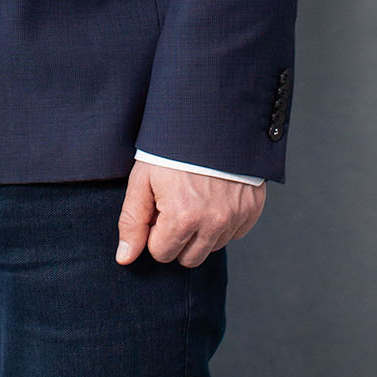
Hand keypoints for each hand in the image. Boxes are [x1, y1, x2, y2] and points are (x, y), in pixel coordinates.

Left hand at [115, 160, 264, 267]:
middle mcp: (213, 223)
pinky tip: (214, 196)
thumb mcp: (143, 179)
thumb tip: (125, 258)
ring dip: (200, 231)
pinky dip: (222, 222)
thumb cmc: (172, 147)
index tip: (158, 208)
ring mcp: (235, 217)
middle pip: (188, 258)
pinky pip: (234, 233)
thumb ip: (132, 221)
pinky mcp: (251, 210)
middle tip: (175, 205)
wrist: (212, 118)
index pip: (161, 253)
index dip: (155, 232)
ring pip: (211, 248)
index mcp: (183, 217)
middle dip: (177, 238)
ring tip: (194, 198)